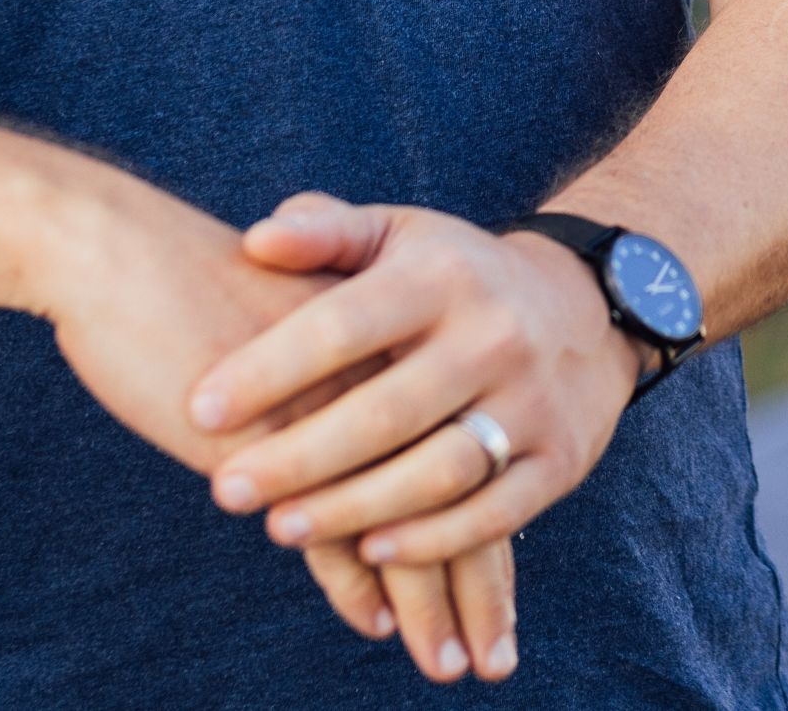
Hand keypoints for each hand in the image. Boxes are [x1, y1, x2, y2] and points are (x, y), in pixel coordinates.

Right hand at [29, 172, 517, 682]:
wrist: (121, 254)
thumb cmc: (198, 284)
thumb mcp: (289, 314)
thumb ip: (336, 366)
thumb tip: (359, 428)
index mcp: (397, 335)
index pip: (463, 446)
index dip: (487, 523)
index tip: (503, 592)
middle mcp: (383, 372)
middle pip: (452, 500)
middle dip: (476, 587)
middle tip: (493, 660)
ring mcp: (330, 411)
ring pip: (402, 527)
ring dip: (426, 604)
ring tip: (446, 664)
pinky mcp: (273, 445)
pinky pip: (332, 532)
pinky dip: (355, 585)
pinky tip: (375, 623)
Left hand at [196, 196, 642, 604]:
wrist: (586, 309)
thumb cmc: (454, 275)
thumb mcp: (399, 235)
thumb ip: (326, 232)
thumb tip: (257, 240)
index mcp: (441, 276)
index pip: (344, 325)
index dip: (269, 369)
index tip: (201, 409)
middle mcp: (493, 336)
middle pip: (386, 412)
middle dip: (298, 458)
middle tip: (223, 490)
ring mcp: (531, 402)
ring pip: (438, 471)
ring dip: (354, 508)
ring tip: (280, 528)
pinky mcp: (559, 460)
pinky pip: (495, 514)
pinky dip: (431, 541)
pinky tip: (369, 555)